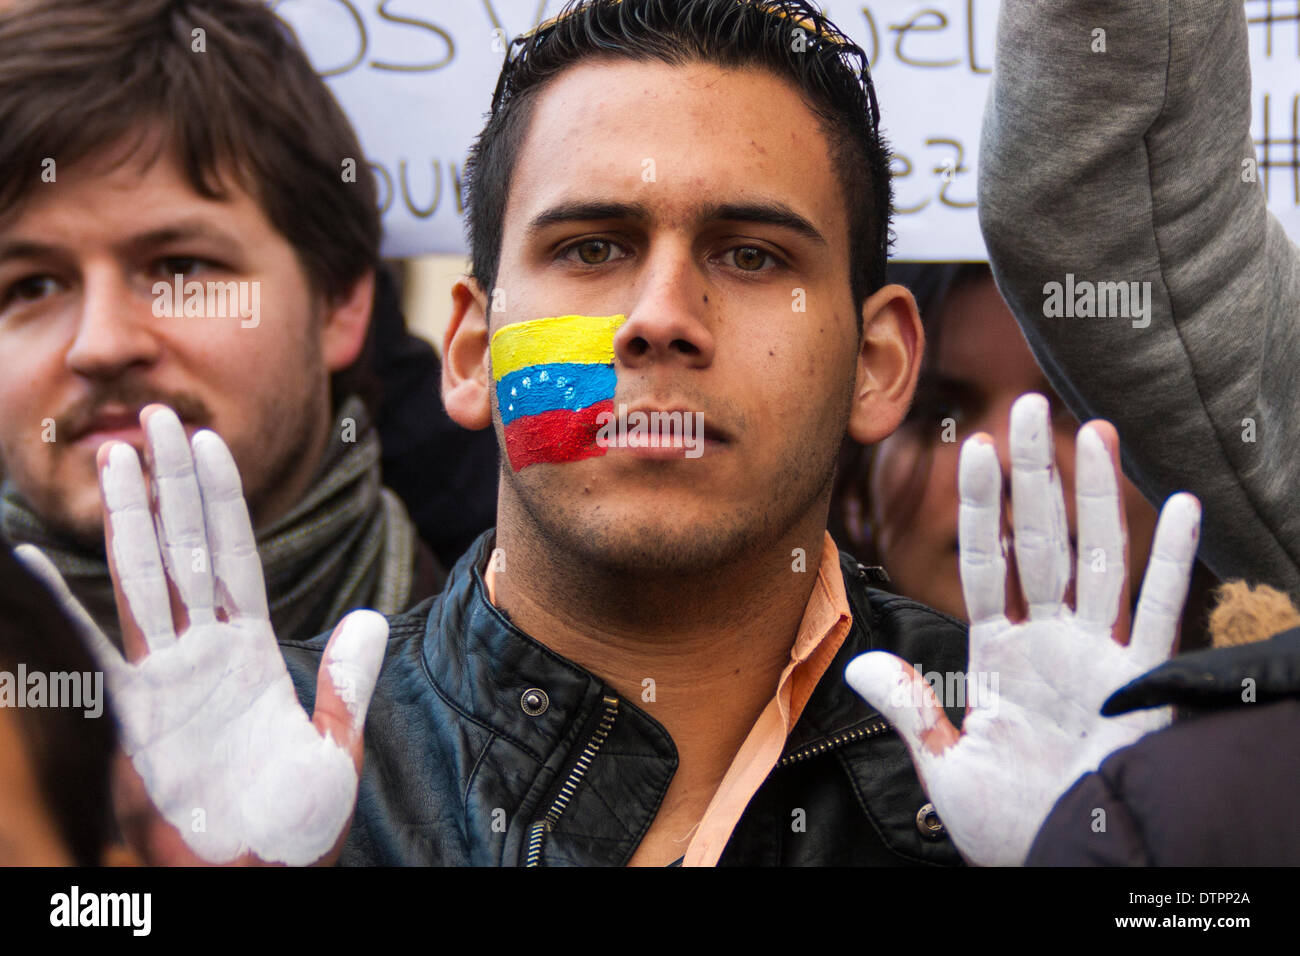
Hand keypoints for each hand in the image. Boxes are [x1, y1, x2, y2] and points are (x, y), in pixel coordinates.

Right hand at [15, 405, 387, 865]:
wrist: (260, 875)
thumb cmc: (298, 822)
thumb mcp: (337, 744)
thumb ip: (346, 680)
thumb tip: (373, 617)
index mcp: (256, 649)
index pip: (237, 555)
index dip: (223, 499)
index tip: (208, 442)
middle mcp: (207, 650)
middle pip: (186, 548)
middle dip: (172, 483)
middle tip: (152, 417)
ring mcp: (166, 675)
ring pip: (143, 579)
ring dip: (130, 518)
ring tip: (112, 457)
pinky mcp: (134, 712)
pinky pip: (93, 645)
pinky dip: (61, 603)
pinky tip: (35, 559)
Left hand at [845, 393, 1199, 865]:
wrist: (1064, 863)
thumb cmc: (1010, 824)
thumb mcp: (947, 767)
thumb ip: (912, 709)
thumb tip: (860, 664)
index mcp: (1001, 656)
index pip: (988, 565)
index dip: (981, 509)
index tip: (973, 450)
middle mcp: (1052, 643)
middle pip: (1040, 542)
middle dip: (1032, 477)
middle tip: (1026, 405)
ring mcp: (1100, 656)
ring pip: (1097, 559)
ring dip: (1095, 496)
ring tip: (1090, 429)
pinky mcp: (1141, 683)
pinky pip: (1161, 612)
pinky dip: (1173, 562)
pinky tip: (1180, 506)